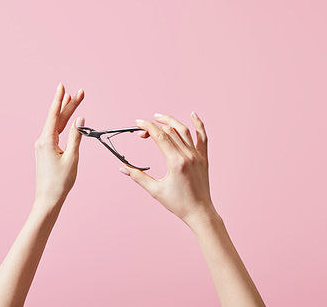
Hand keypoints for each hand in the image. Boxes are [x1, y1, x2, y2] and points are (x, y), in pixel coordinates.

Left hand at [34, 83, 84, 209]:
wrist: (48, 199)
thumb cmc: (60, 181)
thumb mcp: (72, 157)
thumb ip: (76, 137)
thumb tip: (80, 120)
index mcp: (47, 140)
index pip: (54, 114)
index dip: (60, 99)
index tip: (63, 86)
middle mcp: (42, 141)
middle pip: (57, 118)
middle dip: (68, 105)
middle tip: (80, 92)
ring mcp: (43, 146)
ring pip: (56, 125)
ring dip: (65, 113)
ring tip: (72, 99)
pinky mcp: (45, 152)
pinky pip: (54, 133)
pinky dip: (62, 124)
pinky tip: (66, 120)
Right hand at [120, 112, 216, 227]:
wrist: (199, 212)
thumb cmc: (178, 204)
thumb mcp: (155, 191)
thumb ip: (138, 177)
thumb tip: (123, 169)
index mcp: (176, 162)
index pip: (160, 136)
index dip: (148, 127)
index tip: (138, 123)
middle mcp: (188, 155)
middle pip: (169, 132)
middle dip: (154, 127)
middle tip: (142, 131)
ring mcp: (197, 156)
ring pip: (184, 130)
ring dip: (171, 121)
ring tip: (159, 117)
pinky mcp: (204, 158)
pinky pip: (203, 137)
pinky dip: (198, 124)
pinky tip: (192, 114)